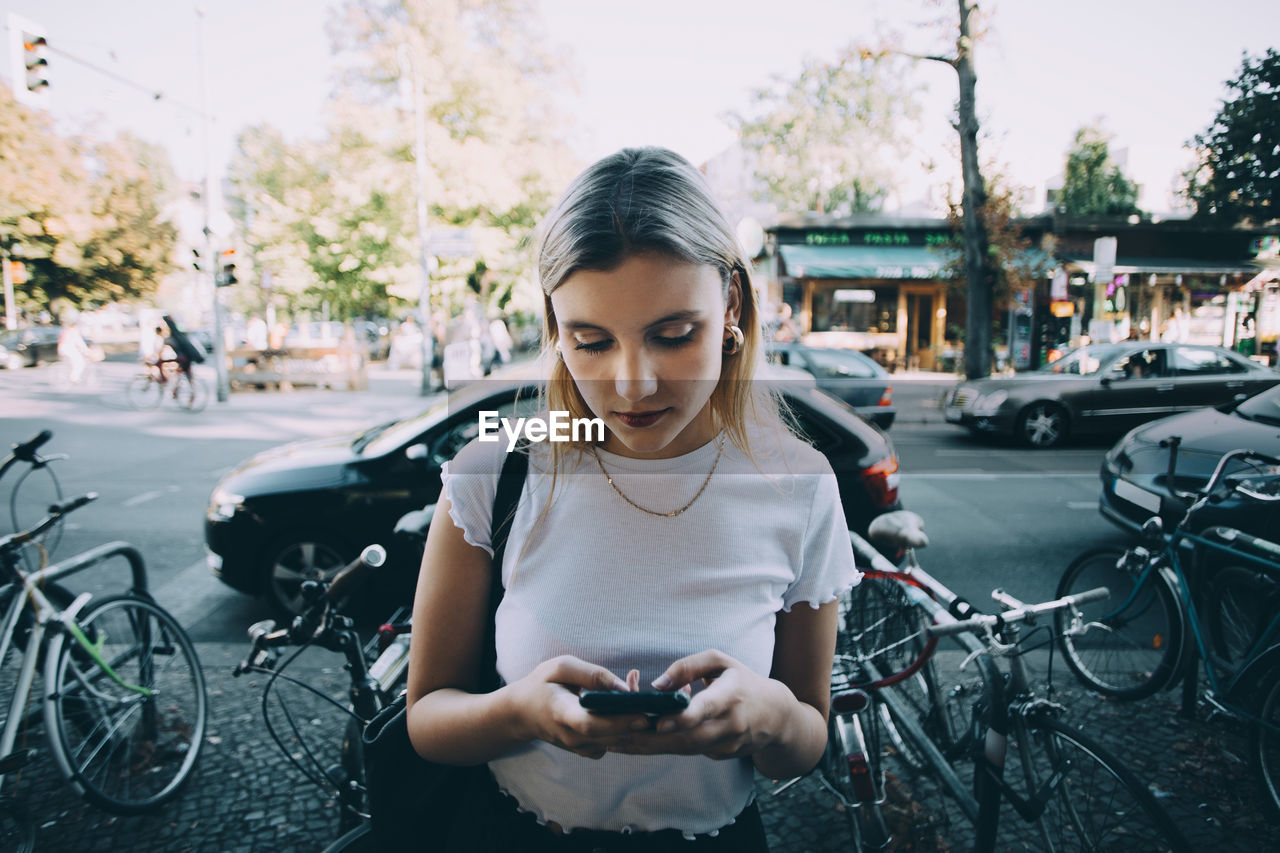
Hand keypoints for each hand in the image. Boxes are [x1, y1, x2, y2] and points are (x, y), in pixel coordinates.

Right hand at [506, 656, 651, 759]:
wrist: (522, 714)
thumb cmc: (542, 684)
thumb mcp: (561, 667)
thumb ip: (593, 675)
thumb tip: (624, 688)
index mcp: (561, 711)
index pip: (589, 723)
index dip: (617, 721)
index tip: (641, 713)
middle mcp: (571, 736)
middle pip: (609, 736)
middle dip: (637, 723)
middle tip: (662, 708)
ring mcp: (579, 747)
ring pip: (615, 742)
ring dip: (635, 726)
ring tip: (649, 703)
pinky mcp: (587, 750)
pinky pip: (613, 743)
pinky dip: (626, 730)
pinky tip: (632, 712)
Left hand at [611, 650, 791, 760]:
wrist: (776, 716)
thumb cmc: (743, 681)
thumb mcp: (721, 661)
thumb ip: (689, 666)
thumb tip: (657, 685)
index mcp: (731, 696)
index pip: (706, 710)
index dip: (683, 718)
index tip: (659, 723)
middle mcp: (730, 725)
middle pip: (688, 738)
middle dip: (652, 741)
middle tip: (619, 737)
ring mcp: (726, 745)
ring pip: (684, 749)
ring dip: (650, 748)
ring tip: (616, 742)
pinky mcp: (719, 755)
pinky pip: (688, 751)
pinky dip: (663, 748)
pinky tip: (636, 744)